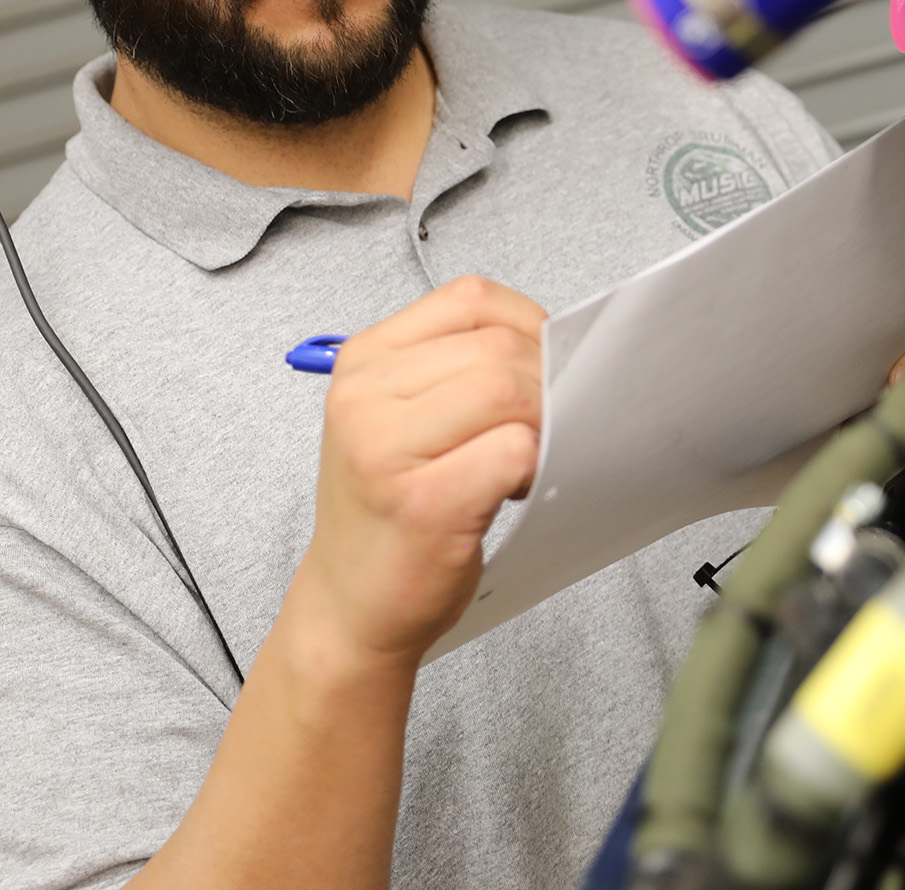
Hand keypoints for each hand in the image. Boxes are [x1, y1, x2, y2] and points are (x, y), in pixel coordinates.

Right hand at [294, 276, 544, 667]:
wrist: (349, 605)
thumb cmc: (390, 506)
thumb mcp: (397, 415)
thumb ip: (456, 366)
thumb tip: (554, 343)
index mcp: (363, 359)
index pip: (469, 299)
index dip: (525, 325)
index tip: (539, 366)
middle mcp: (363, 396)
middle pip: (497, 347)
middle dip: (543, 382)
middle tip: (539, 427)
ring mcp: (386, 449)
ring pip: (509, 391)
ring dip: (540, 424)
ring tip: (522, 459)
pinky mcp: (425, 504)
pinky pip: (514, 451)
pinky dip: (533, 466)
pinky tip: (511, 489)